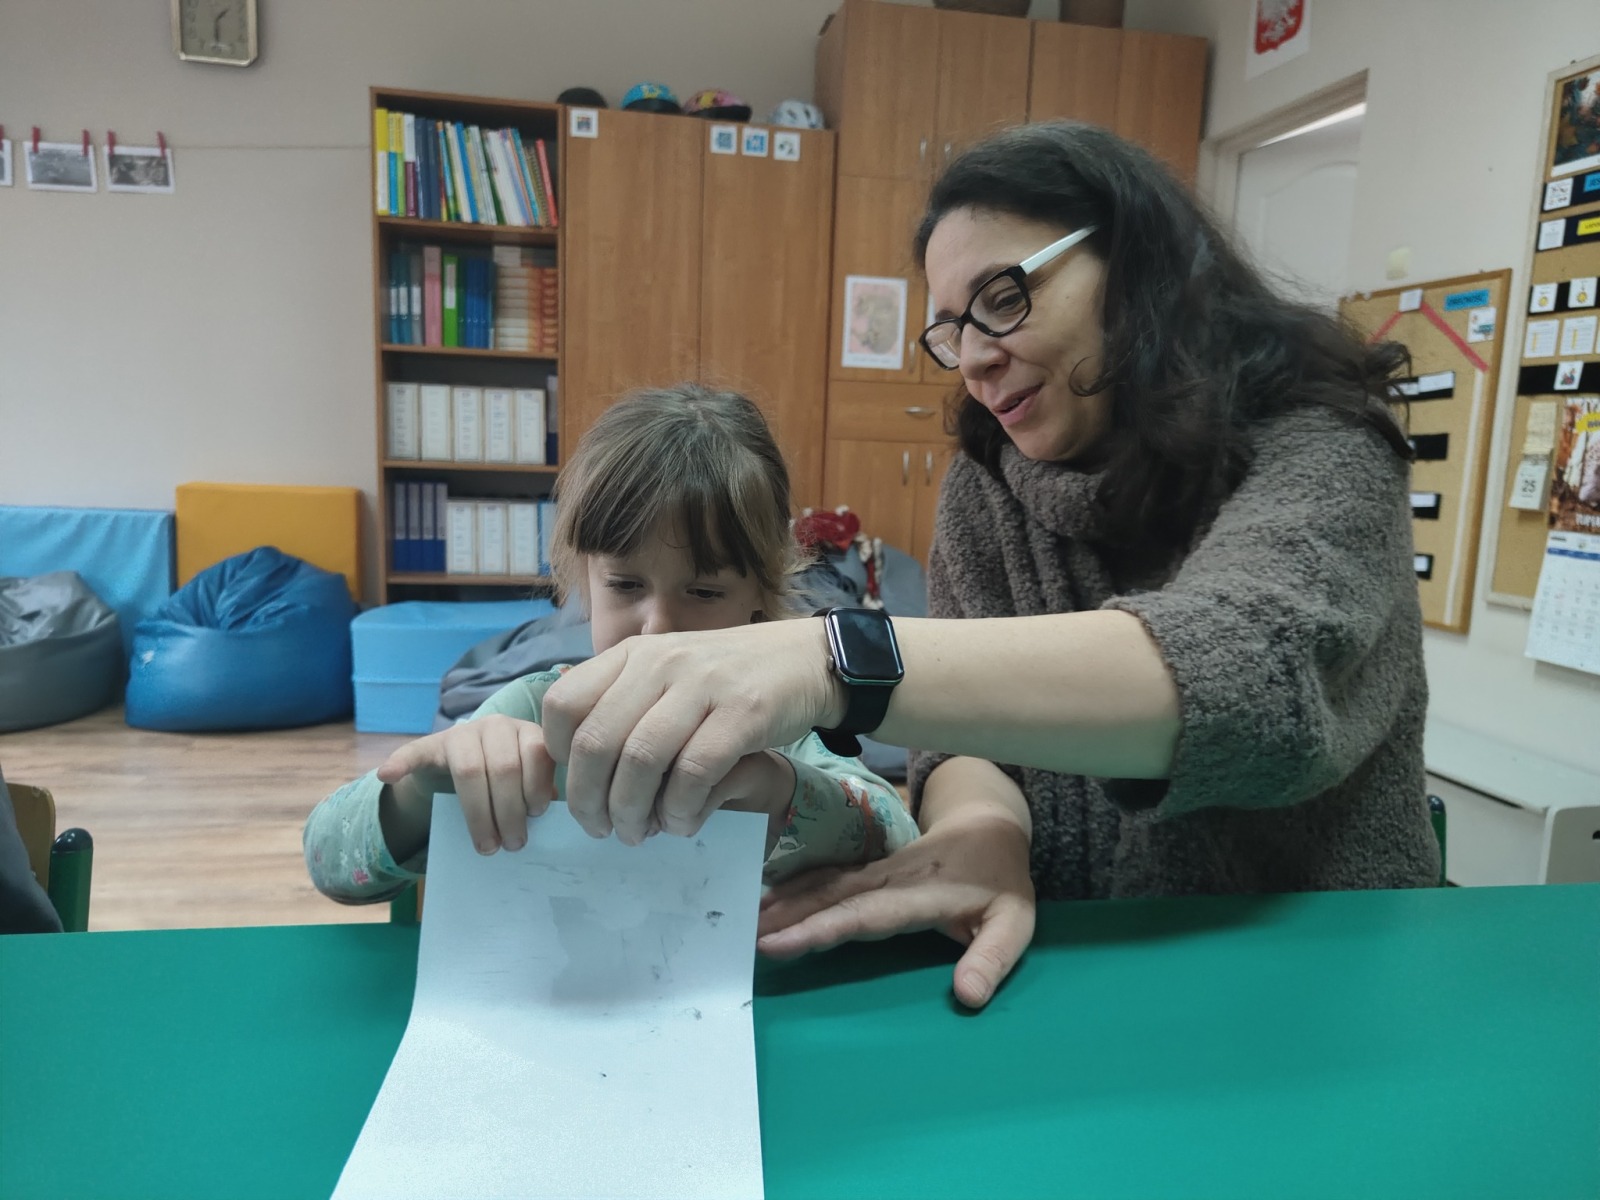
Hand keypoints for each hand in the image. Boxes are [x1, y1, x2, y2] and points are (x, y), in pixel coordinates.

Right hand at [376, 715, 556, 855]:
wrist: (461, 770)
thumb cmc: (506, 782)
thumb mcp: (529, 782)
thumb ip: (540, 791)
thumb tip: (555, 811)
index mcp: (526, 732)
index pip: (536, 753)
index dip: (537, 786)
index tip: (537, 816)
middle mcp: (496, 725)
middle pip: (503, 767)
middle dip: (510, 811)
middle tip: (513, 845)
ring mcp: (461, 734)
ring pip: (470, 770)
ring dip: (478, 813)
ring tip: (487, 846)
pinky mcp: (430, 745)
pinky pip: (413, 751)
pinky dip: (400, 762)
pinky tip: (388, 775)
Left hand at [541, 620, 841, 846]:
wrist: (805, 658)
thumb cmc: (726, 679)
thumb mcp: (667, 674)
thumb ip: (623, 705)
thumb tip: (577, 770)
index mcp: (632, 654)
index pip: (563, 705)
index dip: (559, 757)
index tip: (578, 787)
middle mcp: (660, 662)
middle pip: (596, 742)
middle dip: (590, 801)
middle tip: (601, 829)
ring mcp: (702, 684)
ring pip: (641, 761)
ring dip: (633, 812)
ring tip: (641, 833)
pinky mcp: (744, 712)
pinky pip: (694, 773)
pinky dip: (681, 809)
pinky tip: (684, 822)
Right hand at [756, 812, 1035, 1009]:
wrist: (990, 822)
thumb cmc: (1001, 880)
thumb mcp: (1015, 922)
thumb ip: (993, 958)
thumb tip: (967, 997)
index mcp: (920, 892)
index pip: (863, 913)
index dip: (821, 927)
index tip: (779, 941)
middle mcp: (889, 877)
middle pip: (831, 897)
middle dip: (787, 916)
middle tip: (743, 936)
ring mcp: (876, 868)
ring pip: (824, 883)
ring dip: (786, 900)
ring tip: (746, 919)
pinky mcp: (868, 866)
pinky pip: (827, 876)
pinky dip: (795, 886)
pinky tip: (768, 898)